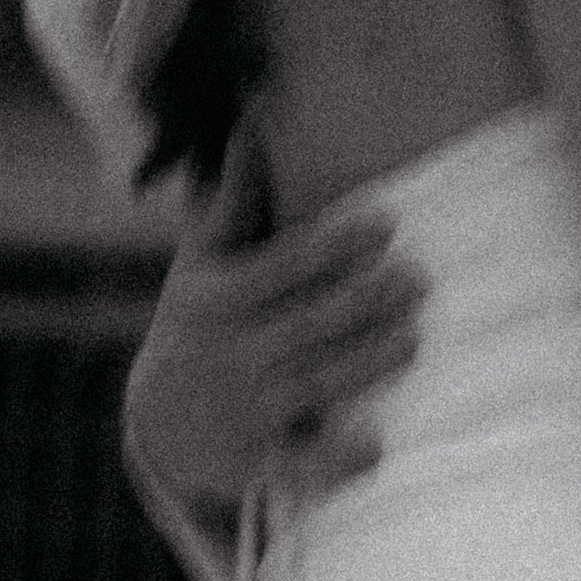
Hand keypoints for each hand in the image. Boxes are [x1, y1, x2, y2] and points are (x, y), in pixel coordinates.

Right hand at [122, 114, 427, 519]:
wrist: (158, 425)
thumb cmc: (203, 322)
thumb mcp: (203, 260)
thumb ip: (234, 196)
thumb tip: (251, 114)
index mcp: (215, 298)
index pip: (281, 267)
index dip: (332, 247)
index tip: (387, 223)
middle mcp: (226, 355)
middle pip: (306, 326)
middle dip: (364, 303)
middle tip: (422, 279)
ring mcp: (243, 413)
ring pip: (314, 385)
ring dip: (365, 365)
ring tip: (414, 341)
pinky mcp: (258, 466)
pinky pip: (301, 467)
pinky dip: (336, 463)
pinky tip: (376, 448)